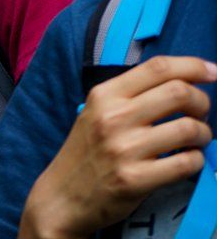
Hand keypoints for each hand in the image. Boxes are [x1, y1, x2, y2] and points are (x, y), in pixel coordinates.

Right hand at [20, 56, 216, 238]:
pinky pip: (186, 163)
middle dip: (203, 102)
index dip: (194, 66)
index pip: (157, 67)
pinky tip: (187, 161)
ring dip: (204, 134)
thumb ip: (130, 96)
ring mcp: (123, 148)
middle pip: (179, 92)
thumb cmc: (87, 152)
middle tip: (201, 114)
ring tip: (195, 141)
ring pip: (189, 128)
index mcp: (104, 95)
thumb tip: (181, 82)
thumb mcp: (96, 113)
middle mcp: (113, 117)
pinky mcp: (134, 179)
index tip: (214, 72)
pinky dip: (197, 160)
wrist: (62, 196)